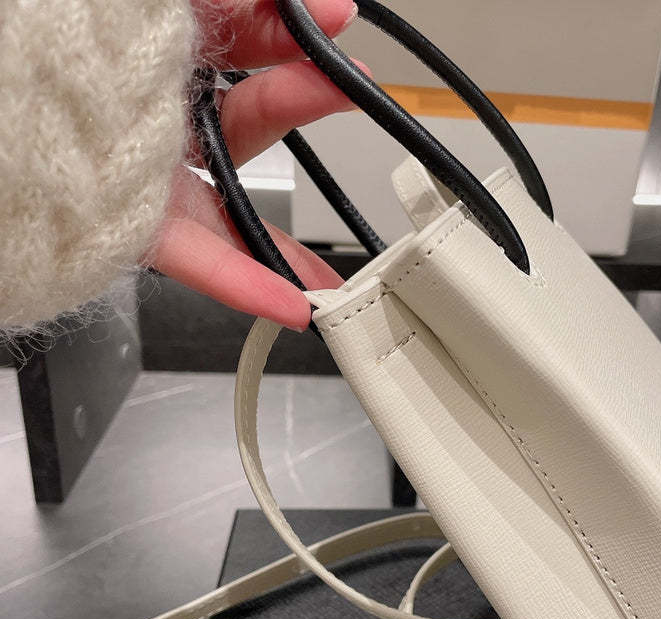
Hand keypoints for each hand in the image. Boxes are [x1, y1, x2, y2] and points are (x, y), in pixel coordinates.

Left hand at [155, 0, 362, 329]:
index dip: (296, 35)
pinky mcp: (131, 227)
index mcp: (160, 54)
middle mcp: (158, 118)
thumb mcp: (162, 3)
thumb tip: (311, 3)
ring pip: (233, 210)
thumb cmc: (67, 48)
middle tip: (354, 87)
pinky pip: (194, 259)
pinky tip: (293, 307)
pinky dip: (245, 284)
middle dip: (306, 105)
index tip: (340, 22)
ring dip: (291, 245)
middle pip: (251, 121)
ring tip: (340, 266)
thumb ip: (235, 2)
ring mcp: (149, 178)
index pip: (245, 41)